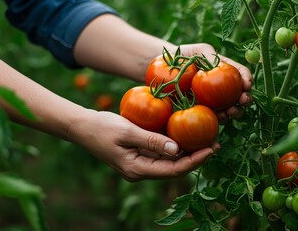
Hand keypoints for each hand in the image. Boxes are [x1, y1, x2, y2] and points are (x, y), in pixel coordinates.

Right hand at [67, 109, 218, 181]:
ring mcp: (140, 163)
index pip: (173, 170)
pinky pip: (161, 153)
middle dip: (196, 157)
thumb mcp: (128, 132)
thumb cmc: (102, 127)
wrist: (81, 126)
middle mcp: (141, 171)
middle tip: (215, 143)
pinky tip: (186, 135)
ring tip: (206, 139)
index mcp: (137, 170)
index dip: (195, 161)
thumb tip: (178, 149)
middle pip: (174, 168)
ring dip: (187, 151)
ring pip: (169, 161)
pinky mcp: (139, 154)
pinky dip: (175, 145)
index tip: (212, 148)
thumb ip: (152, 140)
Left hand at [176, 43, 252, 122]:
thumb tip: (218, 65)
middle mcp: (223, 86)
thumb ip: (209, 55)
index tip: (247, 84)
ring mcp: (215, 100)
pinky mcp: (204, 110)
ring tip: (231, 110)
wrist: (165, 70)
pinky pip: (216, 117)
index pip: (241, 73)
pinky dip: (220, 118)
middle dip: (246, 98)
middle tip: (243, 100)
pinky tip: (219, 116)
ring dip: (236, 111)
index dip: (247, 78)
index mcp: (225, 69)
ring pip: (231, 108)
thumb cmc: (182, 56)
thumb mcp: (197, 51)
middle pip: (241, 94)